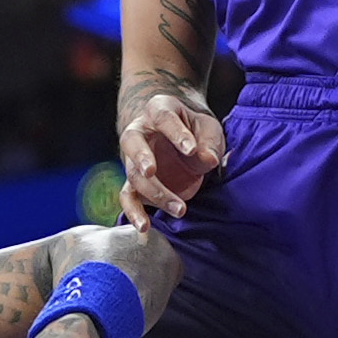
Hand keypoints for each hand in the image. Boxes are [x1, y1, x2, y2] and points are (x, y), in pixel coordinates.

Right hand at [117, 86, 224, 224]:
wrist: (184, 140)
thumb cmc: (196, 130)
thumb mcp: (208, 129)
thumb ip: (209, 142)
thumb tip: (208, 159)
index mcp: (158, 110)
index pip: (163, 117)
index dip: (176, 133)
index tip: (191, 149)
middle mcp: (139, 132)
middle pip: (132, 142)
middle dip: (141, 157)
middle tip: (151, 172)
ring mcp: (134, 159)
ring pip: (133, 174)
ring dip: (154, 193)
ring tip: (180, 209)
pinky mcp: (136, 183)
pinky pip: (129, 197)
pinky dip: (134, 213)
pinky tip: (145, 227)